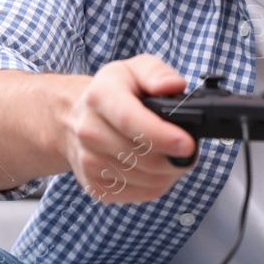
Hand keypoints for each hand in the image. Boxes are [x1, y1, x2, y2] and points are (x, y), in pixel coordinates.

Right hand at [58, 54, 198, 202]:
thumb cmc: (111, 93)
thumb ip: (156, 73)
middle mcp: (88, 131)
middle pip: (142, 156)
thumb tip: (174, 86)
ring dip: (169, 172)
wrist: (73, 119)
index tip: (188, 143)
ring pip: (146, 179)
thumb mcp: (133, 70)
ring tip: (174, 156)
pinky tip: (158, 169)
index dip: (162, 135)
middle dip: (175, 157)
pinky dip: (158, 185)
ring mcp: (89, 162)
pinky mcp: (95, 187)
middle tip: (189, 148)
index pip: (130, 121)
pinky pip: (140, 194)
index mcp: (99, 97)